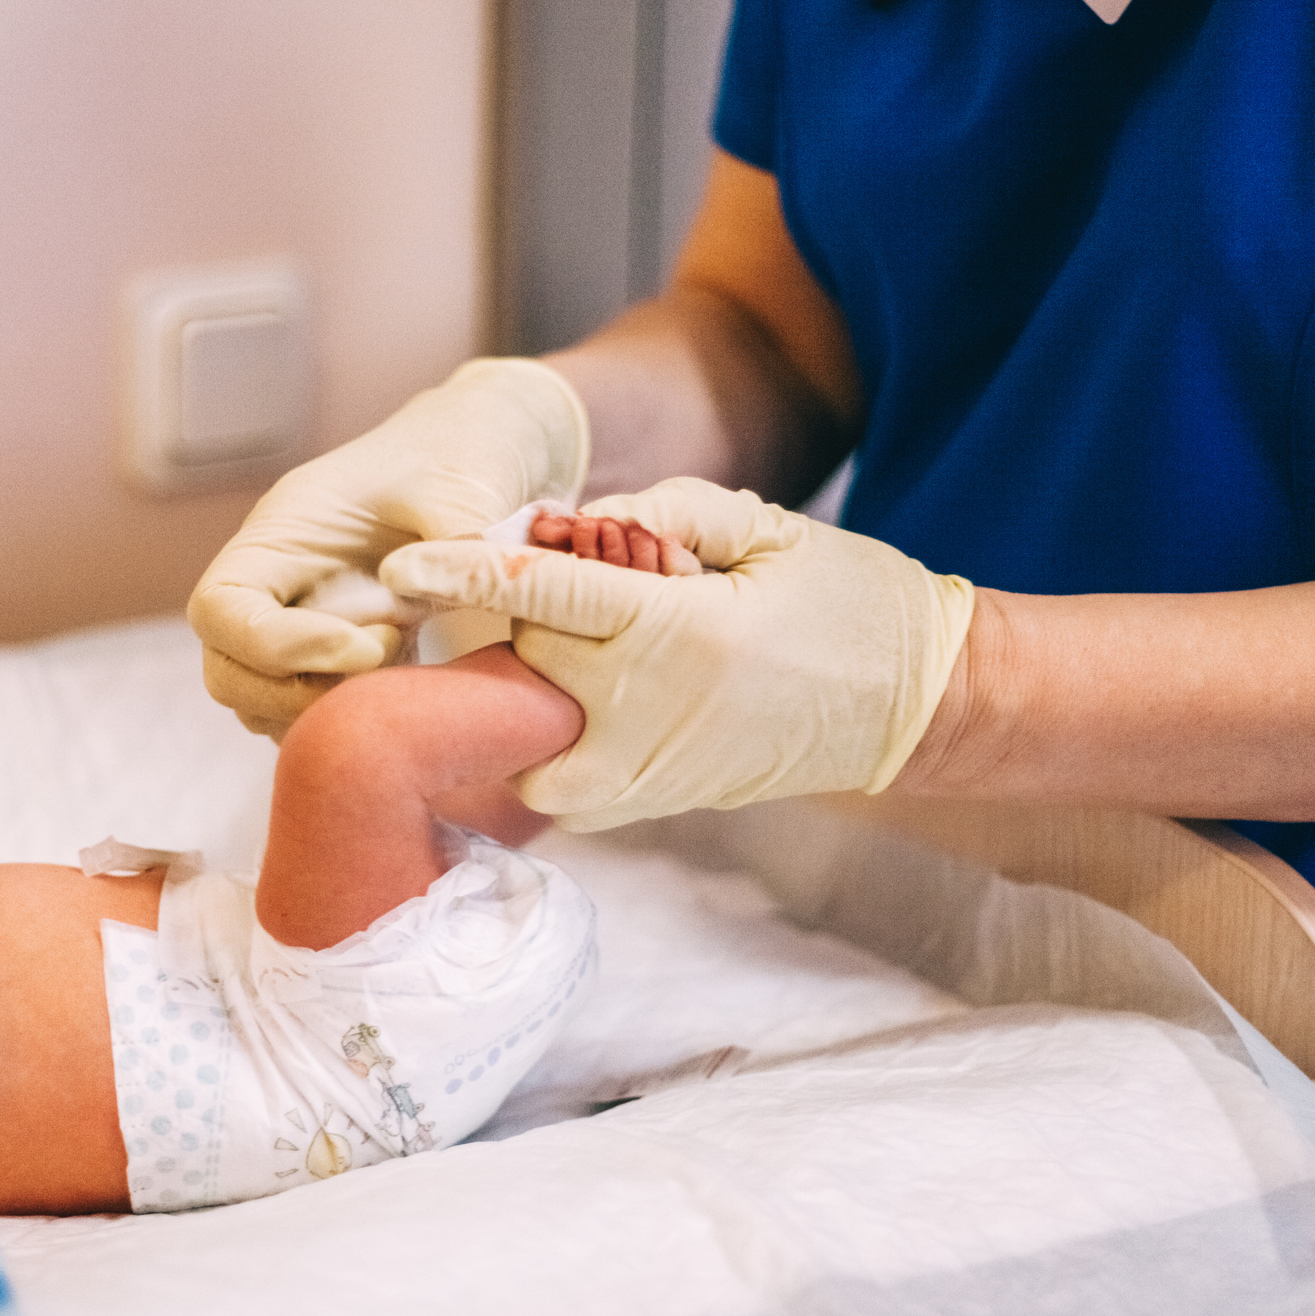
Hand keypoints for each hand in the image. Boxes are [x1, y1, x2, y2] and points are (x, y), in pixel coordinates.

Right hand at [188, 358, 589, 738]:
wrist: (476, 460)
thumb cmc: (457, 458)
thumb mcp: (462, 485)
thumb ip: (456, 534)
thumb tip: (456, 585)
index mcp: (279, 533)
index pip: (222, 609)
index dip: (278, 646)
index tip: (371, 646)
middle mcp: (272, 586)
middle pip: (227, 670)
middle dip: (298, 691)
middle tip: (391, 658)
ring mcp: (296, 628)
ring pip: (263, 704)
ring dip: (325, 711)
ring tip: (405, 665)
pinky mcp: (332, 662)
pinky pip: (309, 713)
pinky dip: (350, 721)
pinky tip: (411, 687)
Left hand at [380, 478, 975, 830]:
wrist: (914, 708)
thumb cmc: (848, 602)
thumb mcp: (769, 529)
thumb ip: (666, 511)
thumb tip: (568, 522)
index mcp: (682, 629)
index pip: (546, 592)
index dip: (467, 572)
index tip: (400, 569)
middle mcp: (651, 709)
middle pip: (524, 654)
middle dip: (528, 612)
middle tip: (593, 585)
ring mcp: (647, 770)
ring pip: (522, 736)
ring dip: (524, 688)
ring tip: (578, 652)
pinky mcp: (650, 805)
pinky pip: (555, 783)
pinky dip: (545, 742)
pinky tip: (582, 700)